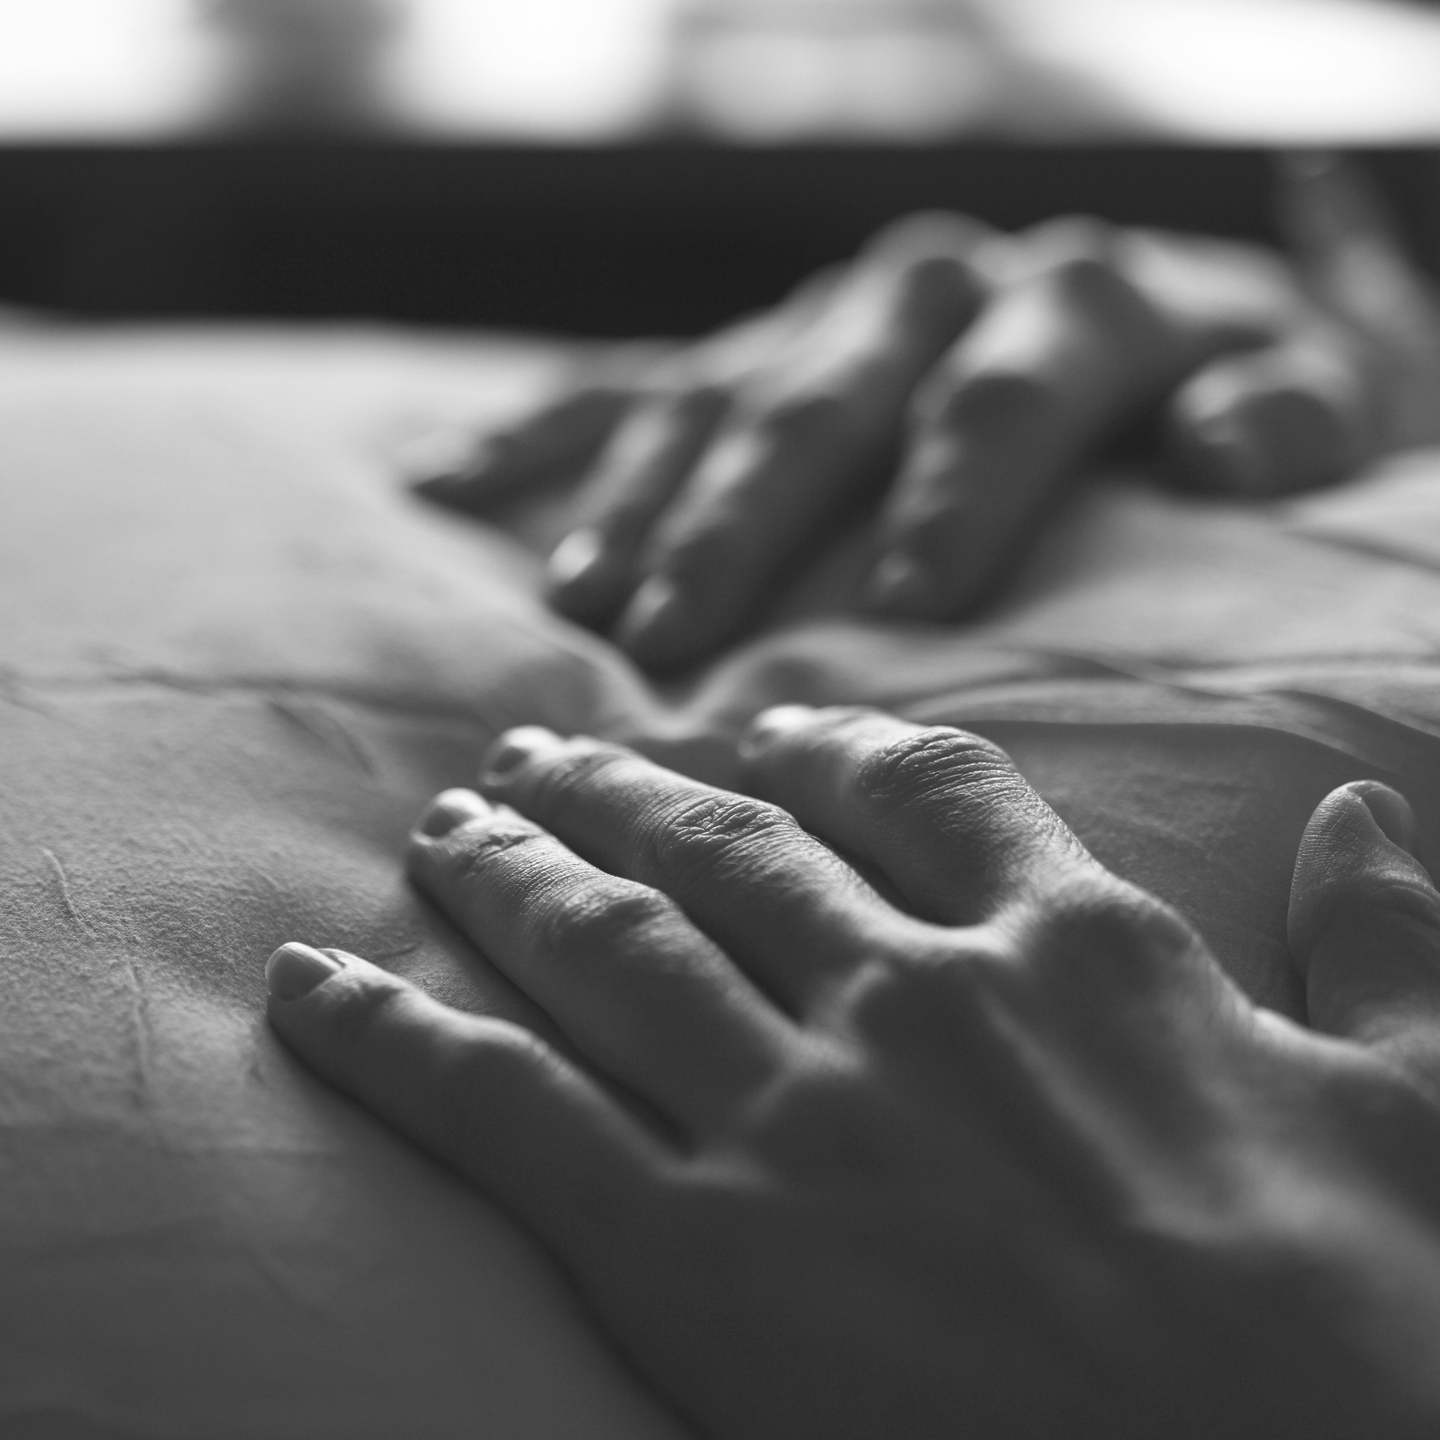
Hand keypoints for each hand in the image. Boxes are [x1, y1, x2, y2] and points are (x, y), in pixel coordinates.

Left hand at [267, 707, 1439, 1438]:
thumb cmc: (1383, 1312)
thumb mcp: (1427, 1097)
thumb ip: (1392, 937)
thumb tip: (1366, 814)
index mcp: (1072, 943)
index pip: (916, 786)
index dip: (822, 744)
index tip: (756, 730)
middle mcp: (912, 993)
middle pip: (719, 845)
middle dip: (612, 790)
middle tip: (530, 753)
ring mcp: (795, 1115)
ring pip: (603, 938)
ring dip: (507, 869)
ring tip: (443, 822)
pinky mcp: (694, 1253)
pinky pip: (502, 1106)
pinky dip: (394, 1032)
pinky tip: (313, 980)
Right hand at [414, 156, 1439, 670]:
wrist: (1165, 333)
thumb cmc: (1231, 404)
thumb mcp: (1324, 402)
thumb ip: (1299, 414)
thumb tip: (1234, 438)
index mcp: (1076, 302)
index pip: (1003, 392)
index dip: (958, 493)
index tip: (910, 607)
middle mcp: (937, 291)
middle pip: (825, 399)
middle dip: (752, 523)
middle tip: (679, 635)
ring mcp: (825, 320)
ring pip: (716, 400)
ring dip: (643, 503)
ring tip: (586, 604)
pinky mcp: (752, 349)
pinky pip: (633, 379)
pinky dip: (541, 431)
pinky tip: (443, 481)